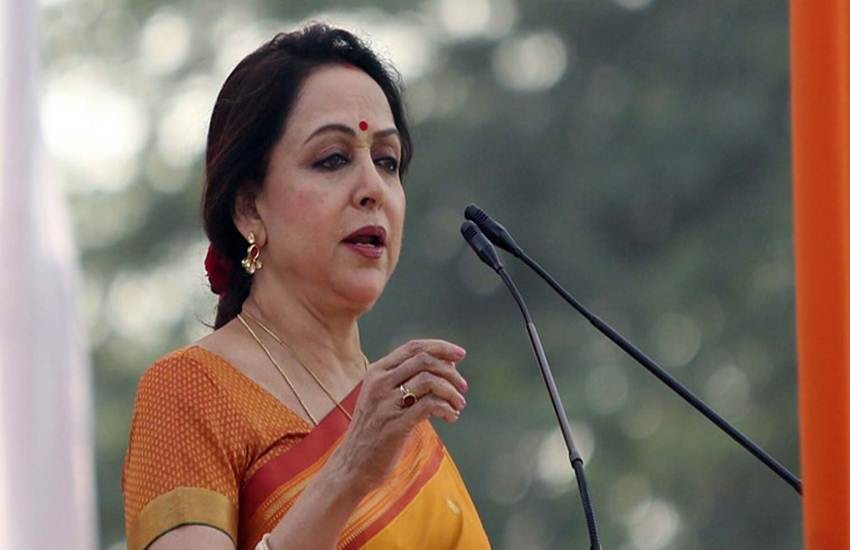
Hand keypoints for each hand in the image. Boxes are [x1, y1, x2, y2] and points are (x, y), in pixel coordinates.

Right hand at [330, 339, 468, 494]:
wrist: (352, 464)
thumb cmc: (374, 430)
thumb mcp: (383, 397)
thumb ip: (408, 379)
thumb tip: (448, 365)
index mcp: (377, 372)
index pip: (413, 347)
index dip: (440, 347)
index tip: (461, 354)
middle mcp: (379, 383)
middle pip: (424, 360)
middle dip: (450, 371)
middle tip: (464, 387)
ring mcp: (385, 404)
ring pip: (429, 381)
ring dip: (451, 391)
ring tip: (459, 405)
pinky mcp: (394, 425)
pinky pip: (429, 406)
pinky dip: (446, 409)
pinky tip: (451, 417)